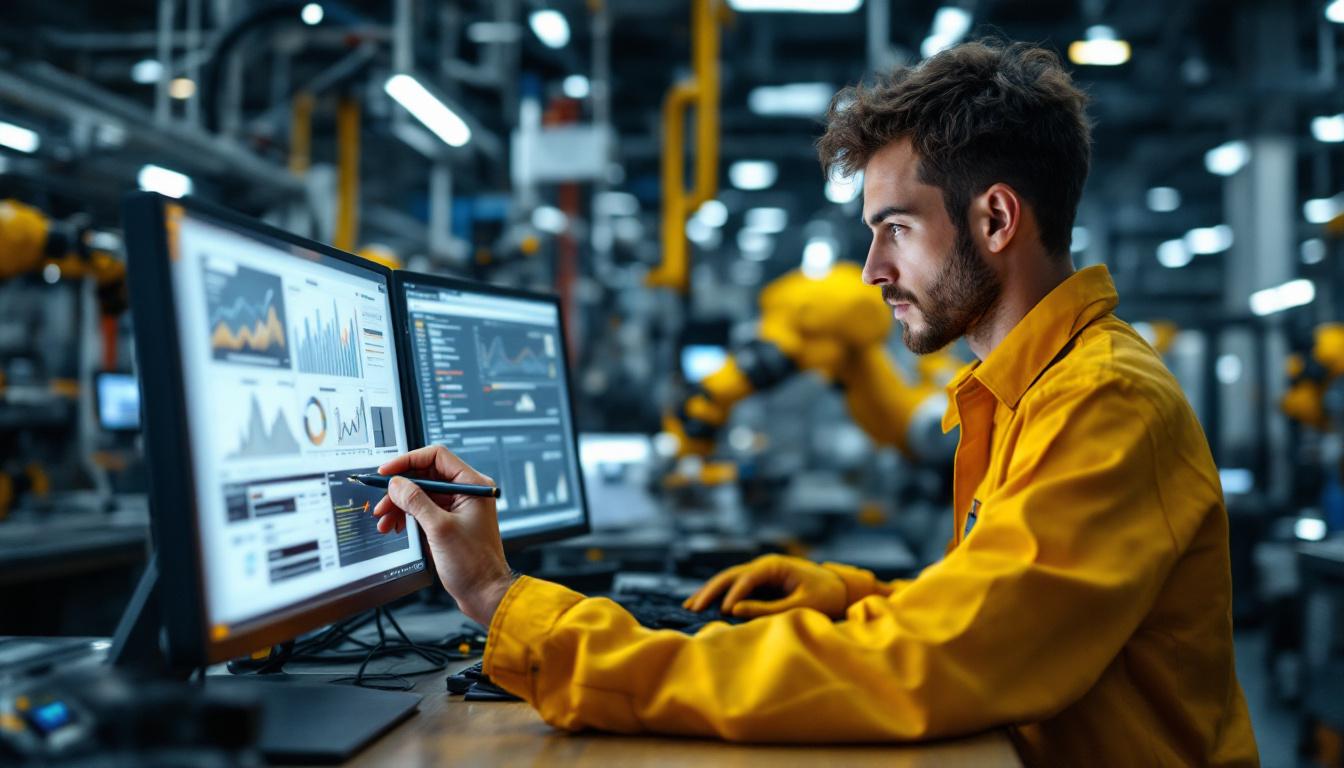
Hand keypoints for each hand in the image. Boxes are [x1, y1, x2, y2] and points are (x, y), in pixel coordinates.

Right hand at [372, 445, 513, 625]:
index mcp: (473, 484)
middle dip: (400, 489)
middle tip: (382, 503)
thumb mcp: (439, 528)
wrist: (483, 592)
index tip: (387, 472)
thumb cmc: (474, 564)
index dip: (408, 461)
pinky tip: (395, 526)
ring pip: (421, 494)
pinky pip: (423, 509)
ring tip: (384, 521)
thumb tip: (397, 483)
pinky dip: (407, 516)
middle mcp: (467, 491)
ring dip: (400, 505)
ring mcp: (458, 506)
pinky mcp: (449, 521)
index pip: (436, 456)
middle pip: (425, 475)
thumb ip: (416, 501)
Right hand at [682, 554, 847, 618]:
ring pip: (727, 579)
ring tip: (689, 607)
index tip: (723, 614)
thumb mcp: (800, 605)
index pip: (746, 579)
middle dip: (710, 592)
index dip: (733, 596)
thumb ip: (768, 609)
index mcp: (774, 566)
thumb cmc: (825, 597)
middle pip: (729, 576)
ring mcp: (759, 572)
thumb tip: (734, 611)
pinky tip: (703, 604)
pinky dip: (718, 595)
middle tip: (691, 609)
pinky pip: (733, 587)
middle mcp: (763, 565)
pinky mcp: (759, 583)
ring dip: (709, 592)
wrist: (840, 588)